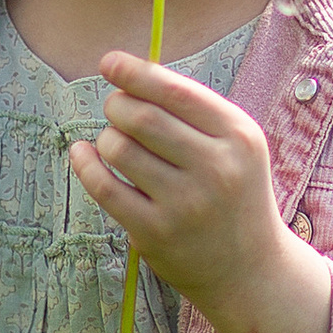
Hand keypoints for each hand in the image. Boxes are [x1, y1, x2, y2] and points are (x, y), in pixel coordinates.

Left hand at [72, 53, 332, 332]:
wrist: (250, 269)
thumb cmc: (233, 193)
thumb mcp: (235, 145)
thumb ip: (192, 109)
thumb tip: (126, 74)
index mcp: (238, 137)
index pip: (176, 92)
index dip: (135, 72)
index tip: (108, 63)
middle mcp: (216, 169)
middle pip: (142, 117)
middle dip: (116, 104)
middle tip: (114, 108)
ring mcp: (186, 204)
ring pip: (119, 148)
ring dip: (106, 137)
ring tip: (115, 143)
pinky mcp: (156, 234)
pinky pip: (104, 187)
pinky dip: (85, 163)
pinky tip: (82, 154)